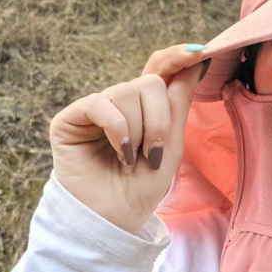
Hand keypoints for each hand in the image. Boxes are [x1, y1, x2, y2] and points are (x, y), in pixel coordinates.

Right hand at [49, 44, 209, 234]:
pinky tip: (120, 153)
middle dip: (160, 121)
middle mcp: (120, 104)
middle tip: (153, 154)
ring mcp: (95, 110)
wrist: (113, 218)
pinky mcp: (71, 119)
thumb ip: (179, 101)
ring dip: (139, 131)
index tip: (200, 52)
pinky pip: (101, 103)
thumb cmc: (142, 188)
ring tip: (132, 160)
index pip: (159, 70)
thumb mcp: (171, 144)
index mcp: (145, 109)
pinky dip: (118, 130)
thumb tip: (199, 56)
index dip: (177, 58)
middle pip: (150, 83)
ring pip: (127, 92)